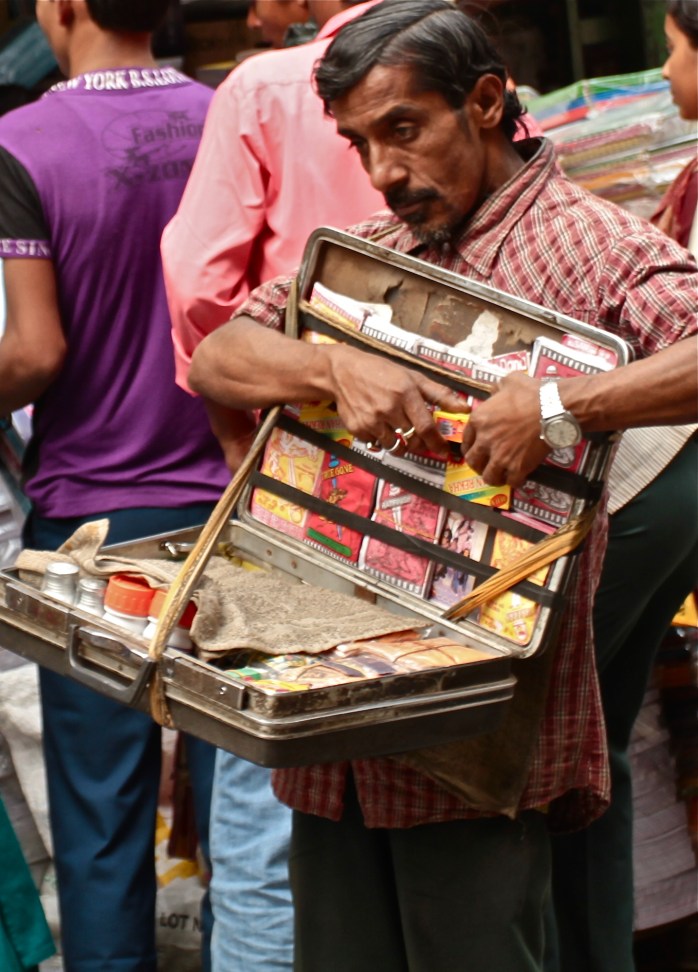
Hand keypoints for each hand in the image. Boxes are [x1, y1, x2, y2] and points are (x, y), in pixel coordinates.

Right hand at [328, 344, 467, 456]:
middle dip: (420, 444)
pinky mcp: (357, 429)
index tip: (443, 452)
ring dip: (401, 444)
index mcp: (406, 394)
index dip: (437, 443)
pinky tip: (379, 425)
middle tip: (420, 439)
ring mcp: (371, 420)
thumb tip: (465, 408)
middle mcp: (388, 409)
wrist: (342, 371)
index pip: (426, 427)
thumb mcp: (412, 377)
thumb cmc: (382, 371)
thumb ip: (439, 394)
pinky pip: (376, 444)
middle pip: (412, 440)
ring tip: (398, 431)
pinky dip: (382, 439)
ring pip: (394, 446)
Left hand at [461, 372, 549, 486]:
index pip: (465, 440)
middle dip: (478, 465)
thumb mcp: (509, 381)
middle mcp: (485, 440)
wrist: (554, 408)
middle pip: (472, 461)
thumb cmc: (532, 393)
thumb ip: (497, 388)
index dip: (470, 447)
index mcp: (479, 419)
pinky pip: (511, 482)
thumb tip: (495, 391)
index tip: (475, 450)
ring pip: (488, 476)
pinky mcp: (517, 467)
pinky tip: (518, 477)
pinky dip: (514, 481)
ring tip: (499, 476)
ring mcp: (501, 456)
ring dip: (493, 477)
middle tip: (485, 465)